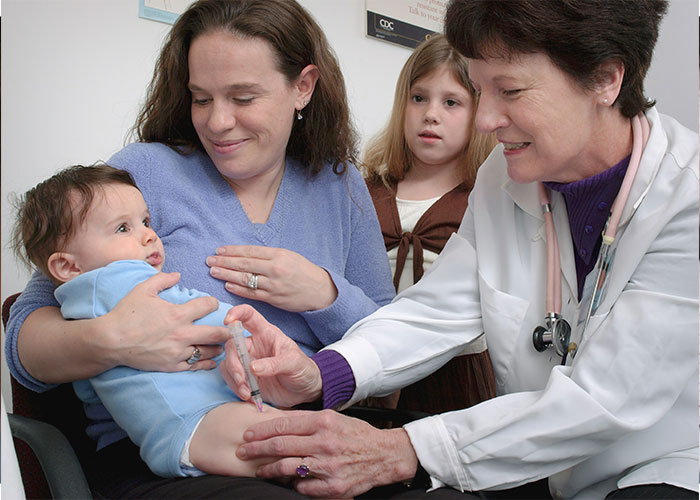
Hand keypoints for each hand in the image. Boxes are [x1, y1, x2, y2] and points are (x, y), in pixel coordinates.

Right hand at [104, 272, 230, 370]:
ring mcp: (177, 352)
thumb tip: (178, 274)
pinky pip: (196, 366)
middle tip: (234, 328)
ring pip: (209, 351)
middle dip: (228, 330)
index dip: (214, 303)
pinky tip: (212, 360)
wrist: (109, 341)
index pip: (207, 306)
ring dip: (218, 346)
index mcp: (177, 314)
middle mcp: (182, 334)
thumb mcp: (143, 290)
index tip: (213, 304)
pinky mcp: (171, 366)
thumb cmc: (126, 314)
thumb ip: (162, 279)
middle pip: (217, 333)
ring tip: (222, 343)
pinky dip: (207, 363)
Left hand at [206, 245, 337, 311]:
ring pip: (245, 279)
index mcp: (278, 255)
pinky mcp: (273, 298)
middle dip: (224, 262)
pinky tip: (227, 285)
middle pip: (244, 264)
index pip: (250, 251)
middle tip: (209, 260)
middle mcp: (275, 269)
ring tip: (213, 271)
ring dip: (227, 275)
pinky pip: (251, 293)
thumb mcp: (289, 256)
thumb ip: (269, 255)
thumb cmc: (304, 271)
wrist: (320, 290)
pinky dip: (238, 289)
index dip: (232, 251)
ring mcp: (273, 285)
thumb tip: (245, 254)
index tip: (219, 250)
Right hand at [220, 304, 322, 407]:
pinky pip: (230, 378)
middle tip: (242, 380)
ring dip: (234, 379)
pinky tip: (248, 396)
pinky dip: (235, 387)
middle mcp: (254, 345)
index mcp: (266, 333)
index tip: (228, 321)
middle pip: (232, 345)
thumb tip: (253, 367)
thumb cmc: (303, 369)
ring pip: (228, 363)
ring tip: (247, 392)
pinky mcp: (245, 377)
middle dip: (234, 363)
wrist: (305, 391)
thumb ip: (274, 364)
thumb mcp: (294, 363)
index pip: (249, 316)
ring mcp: (248, 361)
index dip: (237, 313)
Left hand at [236, 410, 418, 497]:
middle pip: (279, 446)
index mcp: (323, 422)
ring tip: (259, 469)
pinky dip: (293, 484)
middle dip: (256, 449)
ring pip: (286, 468)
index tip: (247, 434)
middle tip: (242, 451)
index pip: (283, 425)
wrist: (384, 455)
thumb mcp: (333, 418)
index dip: (261, 430)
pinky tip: (288, 481)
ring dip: (267, 469)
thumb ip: (307, 421)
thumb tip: (278, 420)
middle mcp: (324, 443)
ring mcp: (327, 466)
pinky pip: (302, 487)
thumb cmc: (356, 435)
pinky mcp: (332, 487)